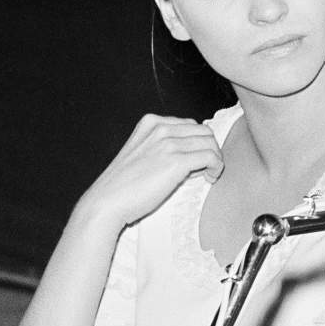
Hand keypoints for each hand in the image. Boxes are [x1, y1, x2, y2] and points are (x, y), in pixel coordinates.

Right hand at [75, 114, 223, 228]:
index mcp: (151, 123)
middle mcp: (161, 128)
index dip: (198, 143)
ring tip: (208, 174)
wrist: (107, 202)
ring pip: (210, 143)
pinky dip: (216, 167)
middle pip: (204, 131)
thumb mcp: (144, 155)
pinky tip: (210, 178)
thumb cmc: (125, 186)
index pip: (190, 125)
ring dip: (215, 159)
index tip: (196, 160)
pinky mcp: (176, 160)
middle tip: (206, 168)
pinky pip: (211, 157)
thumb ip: (167, 148)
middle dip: (209, 149)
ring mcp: (169, 143)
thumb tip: (198, 156)